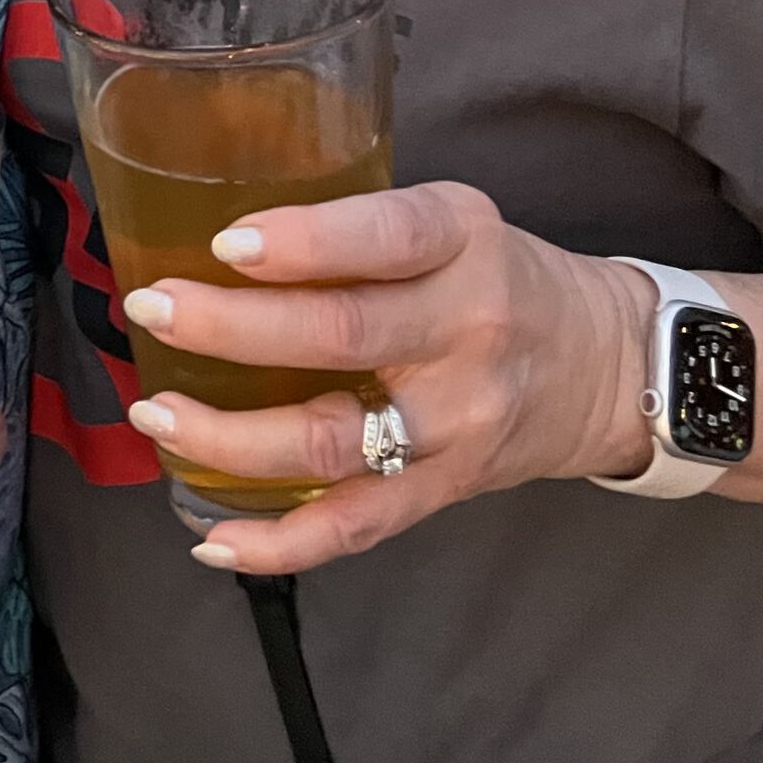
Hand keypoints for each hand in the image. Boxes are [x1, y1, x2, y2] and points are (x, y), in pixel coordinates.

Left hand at [119, 183, 653, 574]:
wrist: (610, 368)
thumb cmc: (502, 276)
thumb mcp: (454, 219)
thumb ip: (359, 226)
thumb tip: (216, 230)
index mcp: (463, 242)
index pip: (384, 238)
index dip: (304, 243)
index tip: (227, 243)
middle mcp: (465, 330)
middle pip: (339, 336)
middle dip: (230, 329)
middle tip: (152, 310)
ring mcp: (456, 423)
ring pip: (331, 442)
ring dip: (229, 438)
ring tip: (158, 415)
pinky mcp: (446, 490)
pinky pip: (355, 527)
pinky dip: (278, 542)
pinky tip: (212, 537)